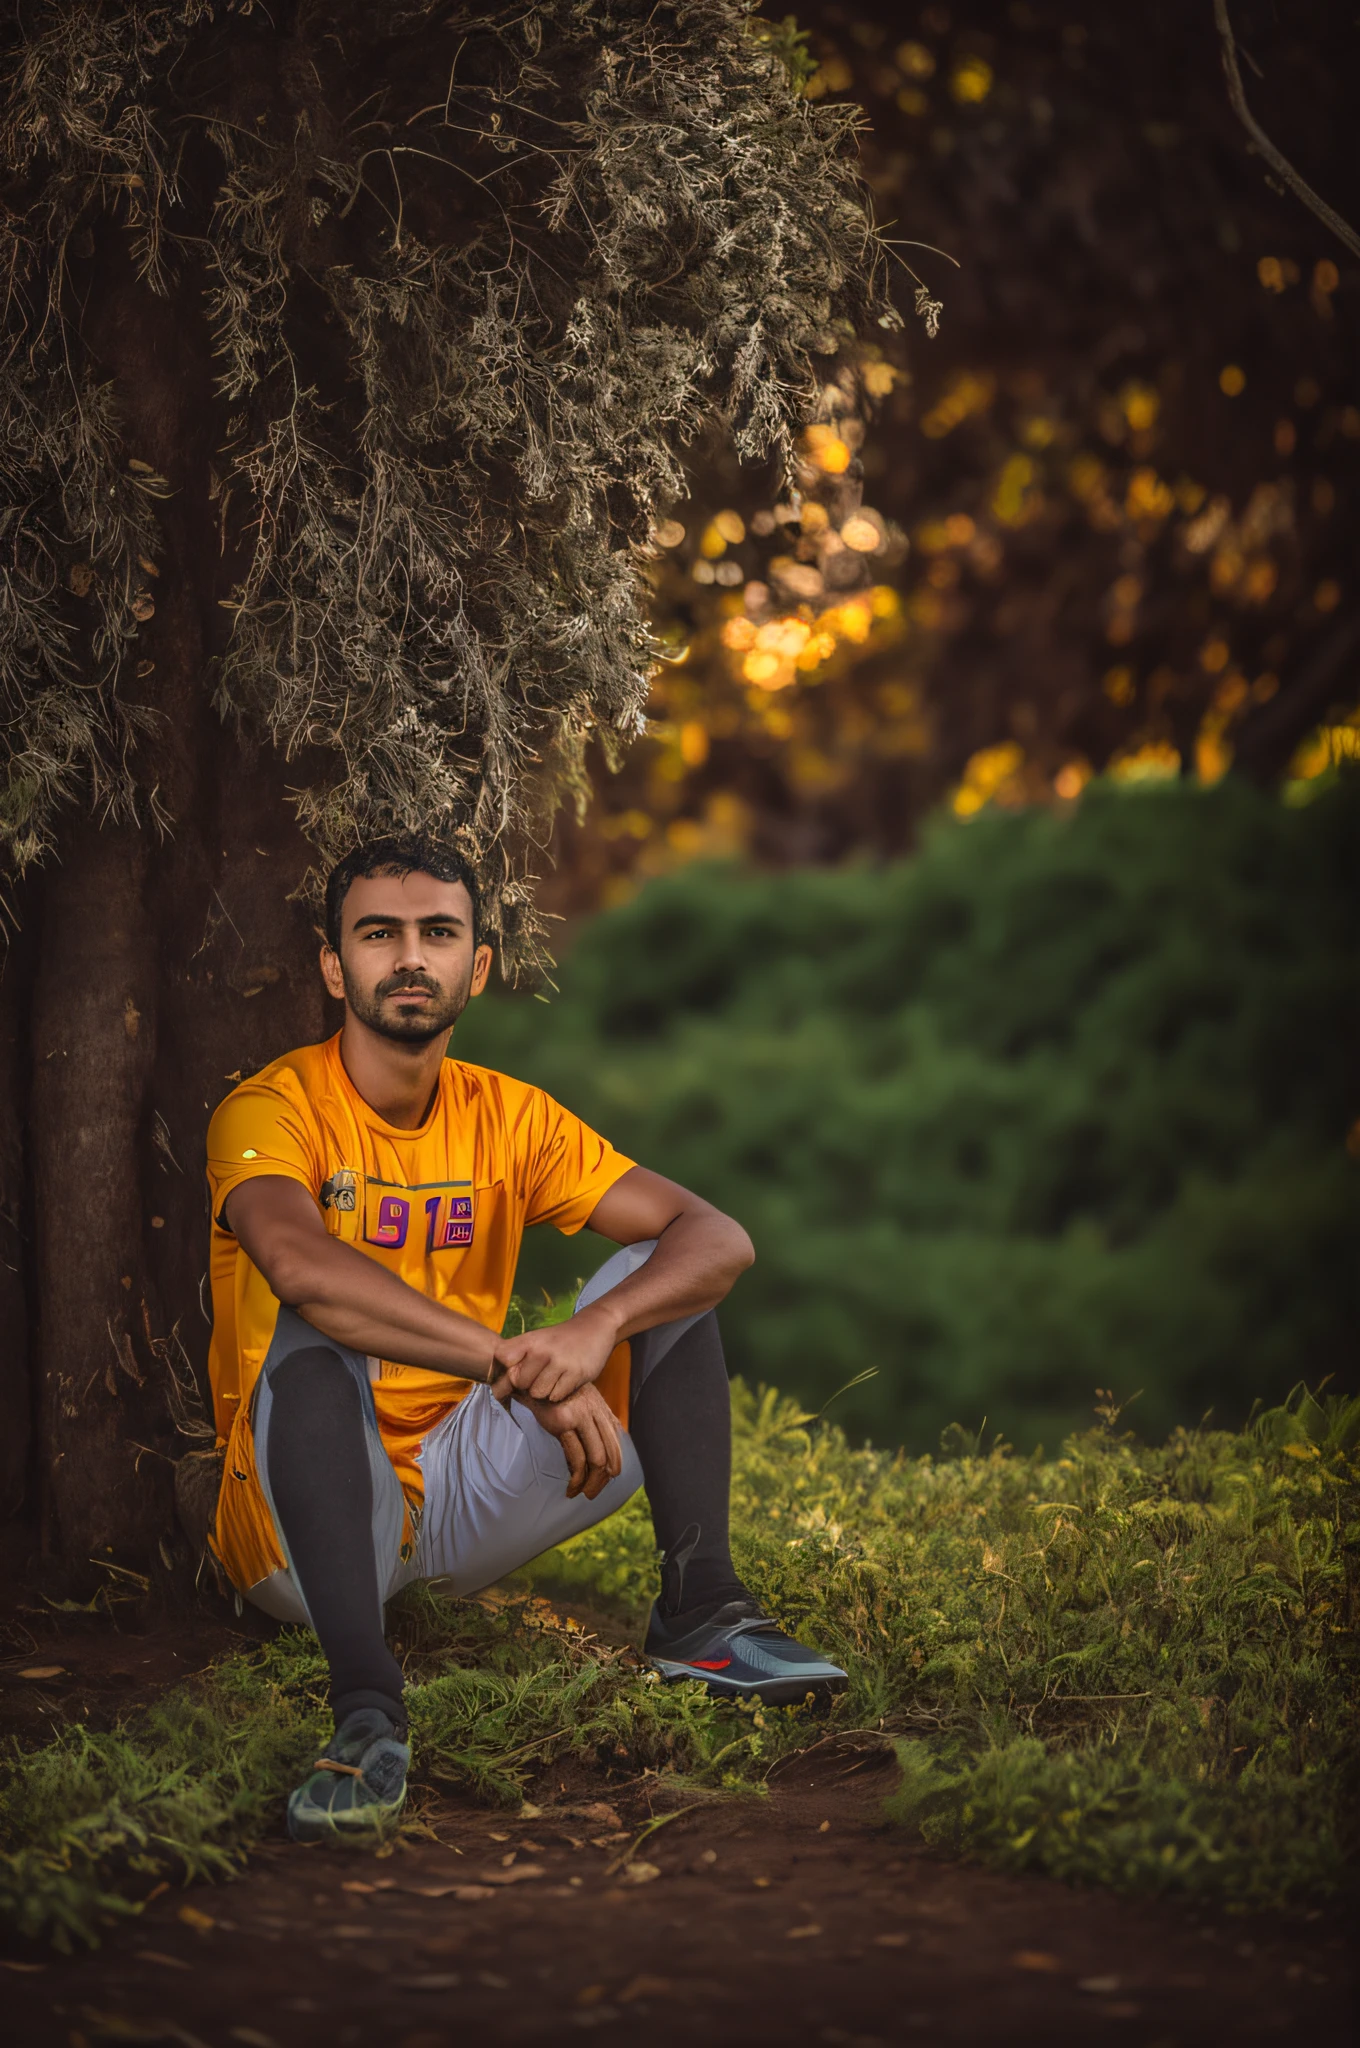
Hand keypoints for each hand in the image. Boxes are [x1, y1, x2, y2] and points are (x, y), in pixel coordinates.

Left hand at [494, 1304, 616, 1404]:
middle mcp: (542, 1350)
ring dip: (544, 1391)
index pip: (502, 1358)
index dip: (507, 1368)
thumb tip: (497, 1391)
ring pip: (538, 1393)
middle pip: (519, 1382)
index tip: (518, 1368)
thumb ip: (517, 1359)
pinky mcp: (576, 1374)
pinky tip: (565, 1380)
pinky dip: (559, 1393)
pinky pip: (556, 1396)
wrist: (595, 1327)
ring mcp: (560, 1362)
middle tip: (540, 1375)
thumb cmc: (560, 1340)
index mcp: (530, 1339)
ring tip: (553, 1378)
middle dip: (528, 1384)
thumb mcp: (537, 1340)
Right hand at [523, 1383, 622, 1500]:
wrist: (532, 1380)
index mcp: (601, 1408)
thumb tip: (601, 1449)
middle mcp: (595, 1411)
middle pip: (609, 1452)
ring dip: (591, 1482)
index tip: (607, 1479)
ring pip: (595, 1458)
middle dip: (604, 1478)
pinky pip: (576, 1457)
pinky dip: (577, 1477)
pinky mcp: (564, 1422)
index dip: (615, 1463)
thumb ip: (593, 1421)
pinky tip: (571, 1486)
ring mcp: (581, 1416)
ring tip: (583, 1494)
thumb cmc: (555, 1395)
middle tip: (594, 1493)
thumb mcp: (580, 1403)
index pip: (616, 1441)